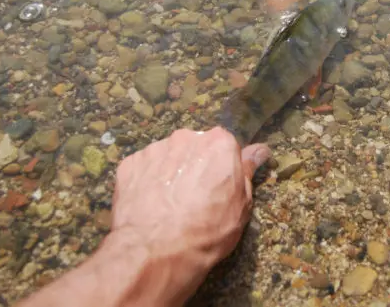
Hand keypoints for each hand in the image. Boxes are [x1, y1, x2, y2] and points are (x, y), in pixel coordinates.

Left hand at [109, 127, 270, 301]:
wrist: (158, 251)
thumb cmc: (208, 230)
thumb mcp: (241, 205)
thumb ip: (247, 171)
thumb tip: (260, 150)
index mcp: (219, 143)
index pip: (224, 147)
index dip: (221, 168)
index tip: (218, 188)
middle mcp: (187, 138)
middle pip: (194, 148)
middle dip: (195, 167)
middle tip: (193, 198)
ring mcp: (156, 149)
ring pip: (167, 157)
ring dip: (170, 173)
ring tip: (169, 205)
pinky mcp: (130, 164)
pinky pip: (143, 169)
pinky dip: (146, 182)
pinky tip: (150, 205)